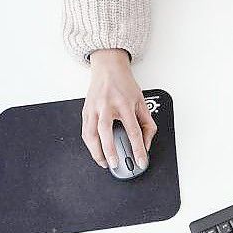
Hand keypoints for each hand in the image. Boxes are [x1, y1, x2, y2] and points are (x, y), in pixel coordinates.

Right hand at [82, 49, 155, 168]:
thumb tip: (146, 144)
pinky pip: (85, 131)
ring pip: (91, 133)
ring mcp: (94, 108)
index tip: (141, 161)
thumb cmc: (125, 85)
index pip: (133, 131)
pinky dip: (90, 144)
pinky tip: (96, 151)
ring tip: (104, 162)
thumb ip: (147, 124)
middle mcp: (107, 106)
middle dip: (110, 151)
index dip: (138, 148)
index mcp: (125, 103)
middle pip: (106, 132)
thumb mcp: (142, 102)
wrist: (108, 68)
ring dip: (96, 151)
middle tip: (115, 164)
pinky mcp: (85, 111)